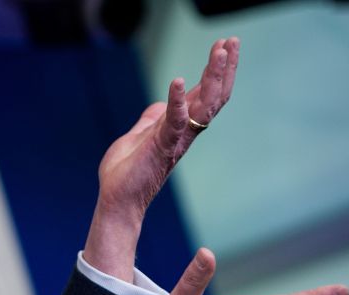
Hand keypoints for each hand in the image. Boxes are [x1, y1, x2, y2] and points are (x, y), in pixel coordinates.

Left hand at [84, 38, 239, 281]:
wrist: (116, 200)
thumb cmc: (125, 173)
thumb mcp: (137, 137)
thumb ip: (150, 120)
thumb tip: (159, 105)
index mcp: (179, 128)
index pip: (204, 95)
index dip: (215, 71)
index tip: (223, 46)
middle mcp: (184, 133)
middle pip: (214, 97)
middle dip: (224, 68)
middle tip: (232, 40)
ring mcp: (175, 140)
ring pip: (204, 106)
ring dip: (213, 77)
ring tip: (220, 51)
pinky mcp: (160, 148)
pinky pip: (174, 122)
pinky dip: (177, 102)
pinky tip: (178, 81)